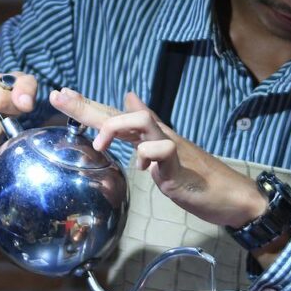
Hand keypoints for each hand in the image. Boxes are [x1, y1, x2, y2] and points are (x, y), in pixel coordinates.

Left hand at [49, 88, 265, 228]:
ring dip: (117, 127)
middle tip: (59, 97)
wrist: (230, 195)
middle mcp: (158, 135)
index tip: (62, 95)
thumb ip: (143, 129)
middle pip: (120, 113)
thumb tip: (129, 99)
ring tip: (101, 143)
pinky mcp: (180, 168)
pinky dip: (150, 155)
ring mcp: (170, 149)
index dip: (88, 106)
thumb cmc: (195, 175)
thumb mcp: (162, 151)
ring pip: (142, 122)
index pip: (115, 115)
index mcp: (150, 135)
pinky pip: (164, 151)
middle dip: (88, 106)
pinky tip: (143, 167)